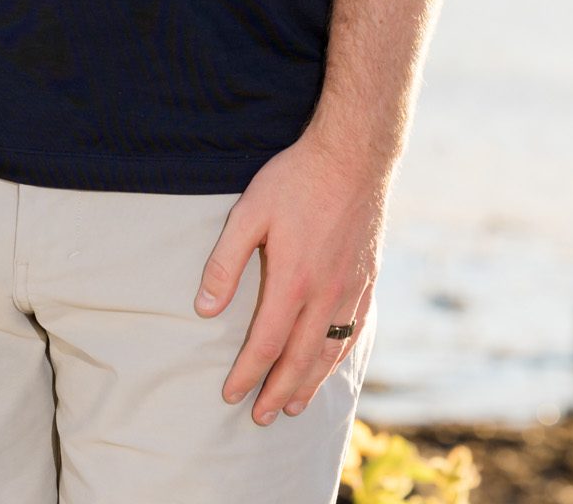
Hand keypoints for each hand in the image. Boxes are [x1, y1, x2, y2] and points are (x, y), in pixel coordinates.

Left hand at [193, 133, 385, 424]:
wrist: (354, 155)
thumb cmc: (296, 180)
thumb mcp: (250, 213)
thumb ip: (226, 263)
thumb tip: (204, 309)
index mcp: (292, 281)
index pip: (266, 344)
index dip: (248, 373)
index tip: (231, 394)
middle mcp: (325, 294)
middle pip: (300, 359)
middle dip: (277, 391)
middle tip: (261, 417)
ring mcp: (351, 289)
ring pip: (330, 351)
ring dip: (310, 382)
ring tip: (293, 404)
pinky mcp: (367, 279)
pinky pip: (355, 330)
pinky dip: (340, 356)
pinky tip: (331, 362)